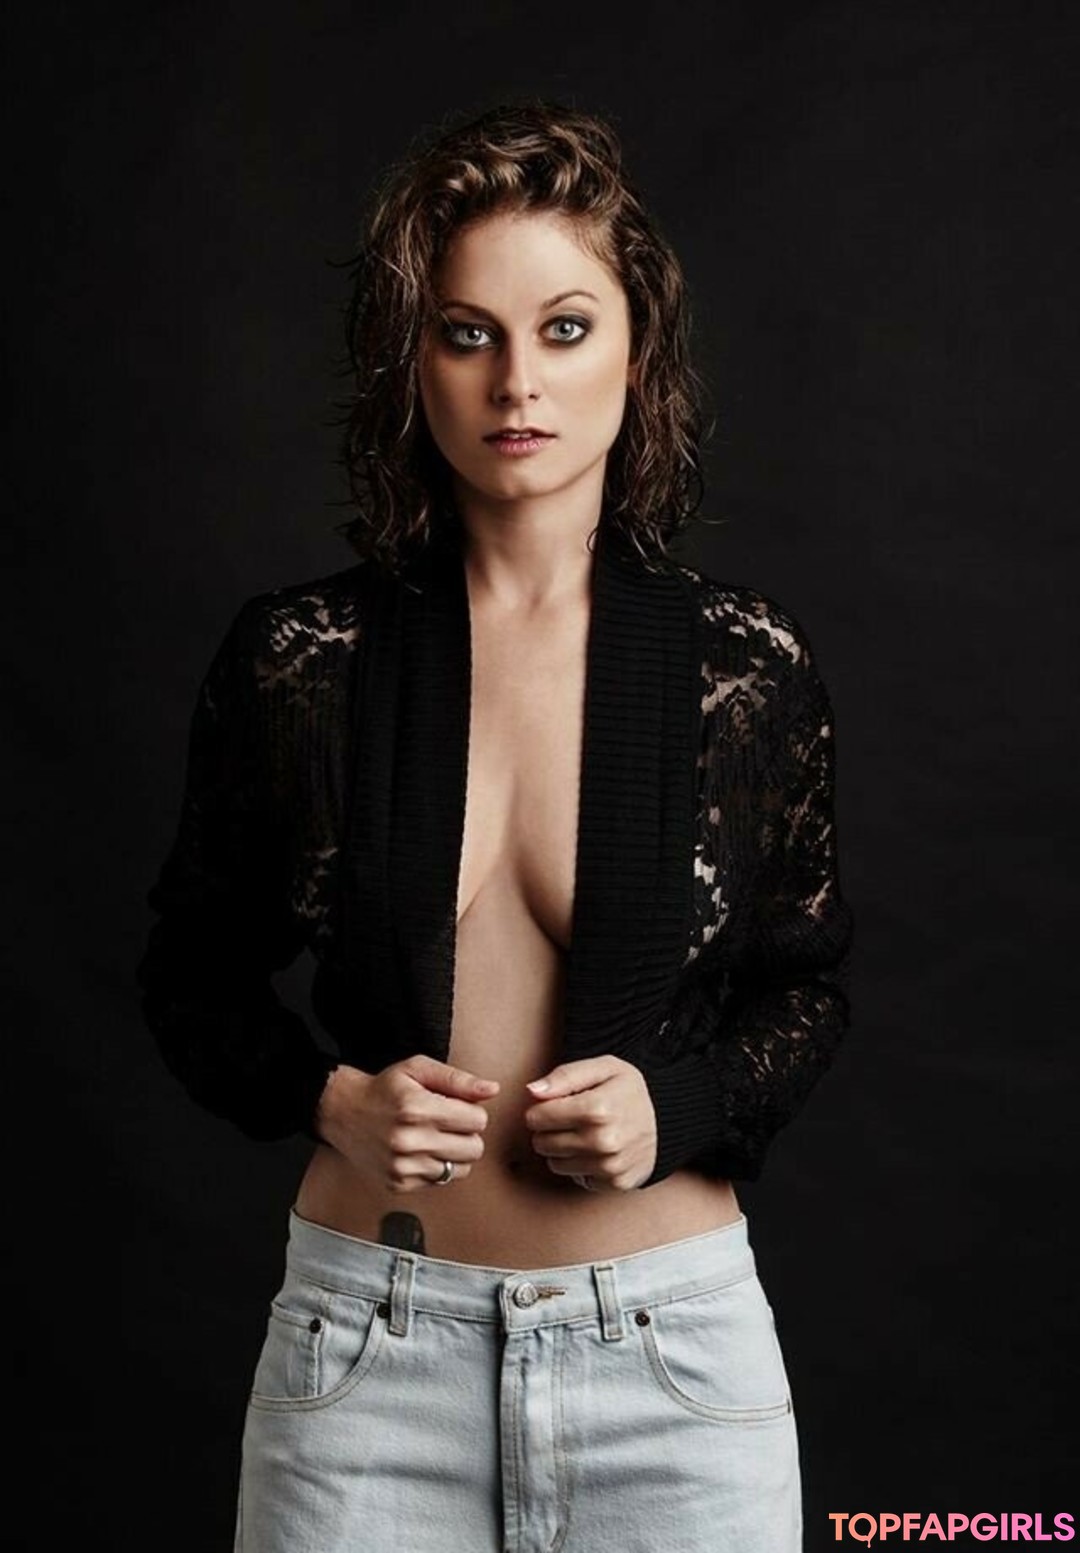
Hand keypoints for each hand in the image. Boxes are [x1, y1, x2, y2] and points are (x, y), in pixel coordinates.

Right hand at [315, 1055, 499, 1192]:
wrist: (343, 1111)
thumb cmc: (384, 1088)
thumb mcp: (419, 1069)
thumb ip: (458, 1079)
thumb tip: (492, 1090)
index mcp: (417, 1108)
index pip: (478, 1121)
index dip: (472, 1111)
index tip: (457, 1107)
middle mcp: (409, 1141)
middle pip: (474, 1149)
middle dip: (467, 1134)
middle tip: (448, 1122)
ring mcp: (403, 1166)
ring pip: (461, 1169)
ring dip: (455, 1153)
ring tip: (435, 1137)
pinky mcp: (398, 1183)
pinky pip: (440, 1181)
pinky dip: (436, 1166)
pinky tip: (421, 1151)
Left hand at [523, 1056, 657, 1191]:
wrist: (671, 1120)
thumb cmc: (632, 1092)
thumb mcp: (604, 1068)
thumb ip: (565, 1076)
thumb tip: (532, 1091)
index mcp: (596, 1108)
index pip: (536, 1117)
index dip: (540, 1109)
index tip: (555, 1104)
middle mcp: (602, 1141)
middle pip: (541, 1143)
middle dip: (548, 1129)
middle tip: (569, 1118)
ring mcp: (609, 1165)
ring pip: (554, 1163)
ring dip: (562, 1149)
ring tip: (583, 1133)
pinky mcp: (614, 1182)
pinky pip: (576, 1178)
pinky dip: (581, 1165)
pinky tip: (596, 1150)